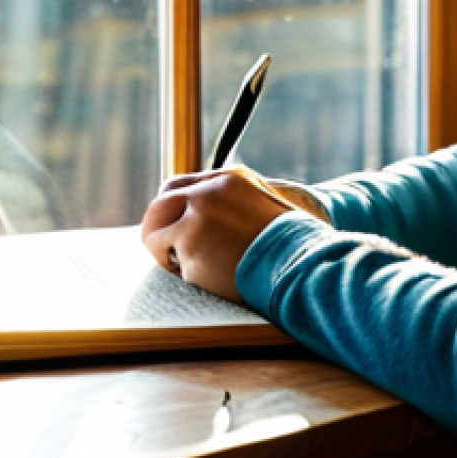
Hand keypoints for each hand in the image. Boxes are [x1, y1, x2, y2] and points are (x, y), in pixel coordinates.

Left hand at [141, 167, 308, 302]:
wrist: (301, 261)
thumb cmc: (292, 244)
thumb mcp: (266, 207)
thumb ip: (234, 205)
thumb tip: (206, 217)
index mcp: (230, 178)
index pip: (180, 185)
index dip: (169, 207)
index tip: (167, 222)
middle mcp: (209, 191)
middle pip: (160, 204)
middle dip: (155, 229)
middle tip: (160, 248)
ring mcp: (197, 215)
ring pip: (156, 234)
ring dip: (166, 254)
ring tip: (190, 268)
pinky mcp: (190, 242)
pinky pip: (172, 262)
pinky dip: (185, 274)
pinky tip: (211, 278)